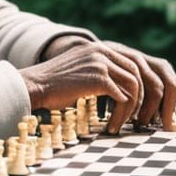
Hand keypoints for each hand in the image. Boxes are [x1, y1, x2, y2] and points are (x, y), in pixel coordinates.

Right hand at [28, 38, 175, 132]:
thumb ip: (100, 74)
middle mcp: (103, 51)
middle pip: (138, 74)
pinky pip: (122, 97)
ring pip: (134, 86)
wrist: (32, 86)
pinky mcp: (98, 78)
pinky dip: (121, 115)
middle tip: (138, 120)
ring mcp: (101, 63)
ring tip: (121, 125)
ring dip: (132, 109)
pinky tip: (111, 126)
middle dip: (142, 100)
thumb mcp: (80, 71)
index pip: (133, 64)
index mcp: (100, 48)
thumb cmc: (54, 87)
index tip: (138, 108)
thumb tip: (120, 93)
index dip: (139, 87)